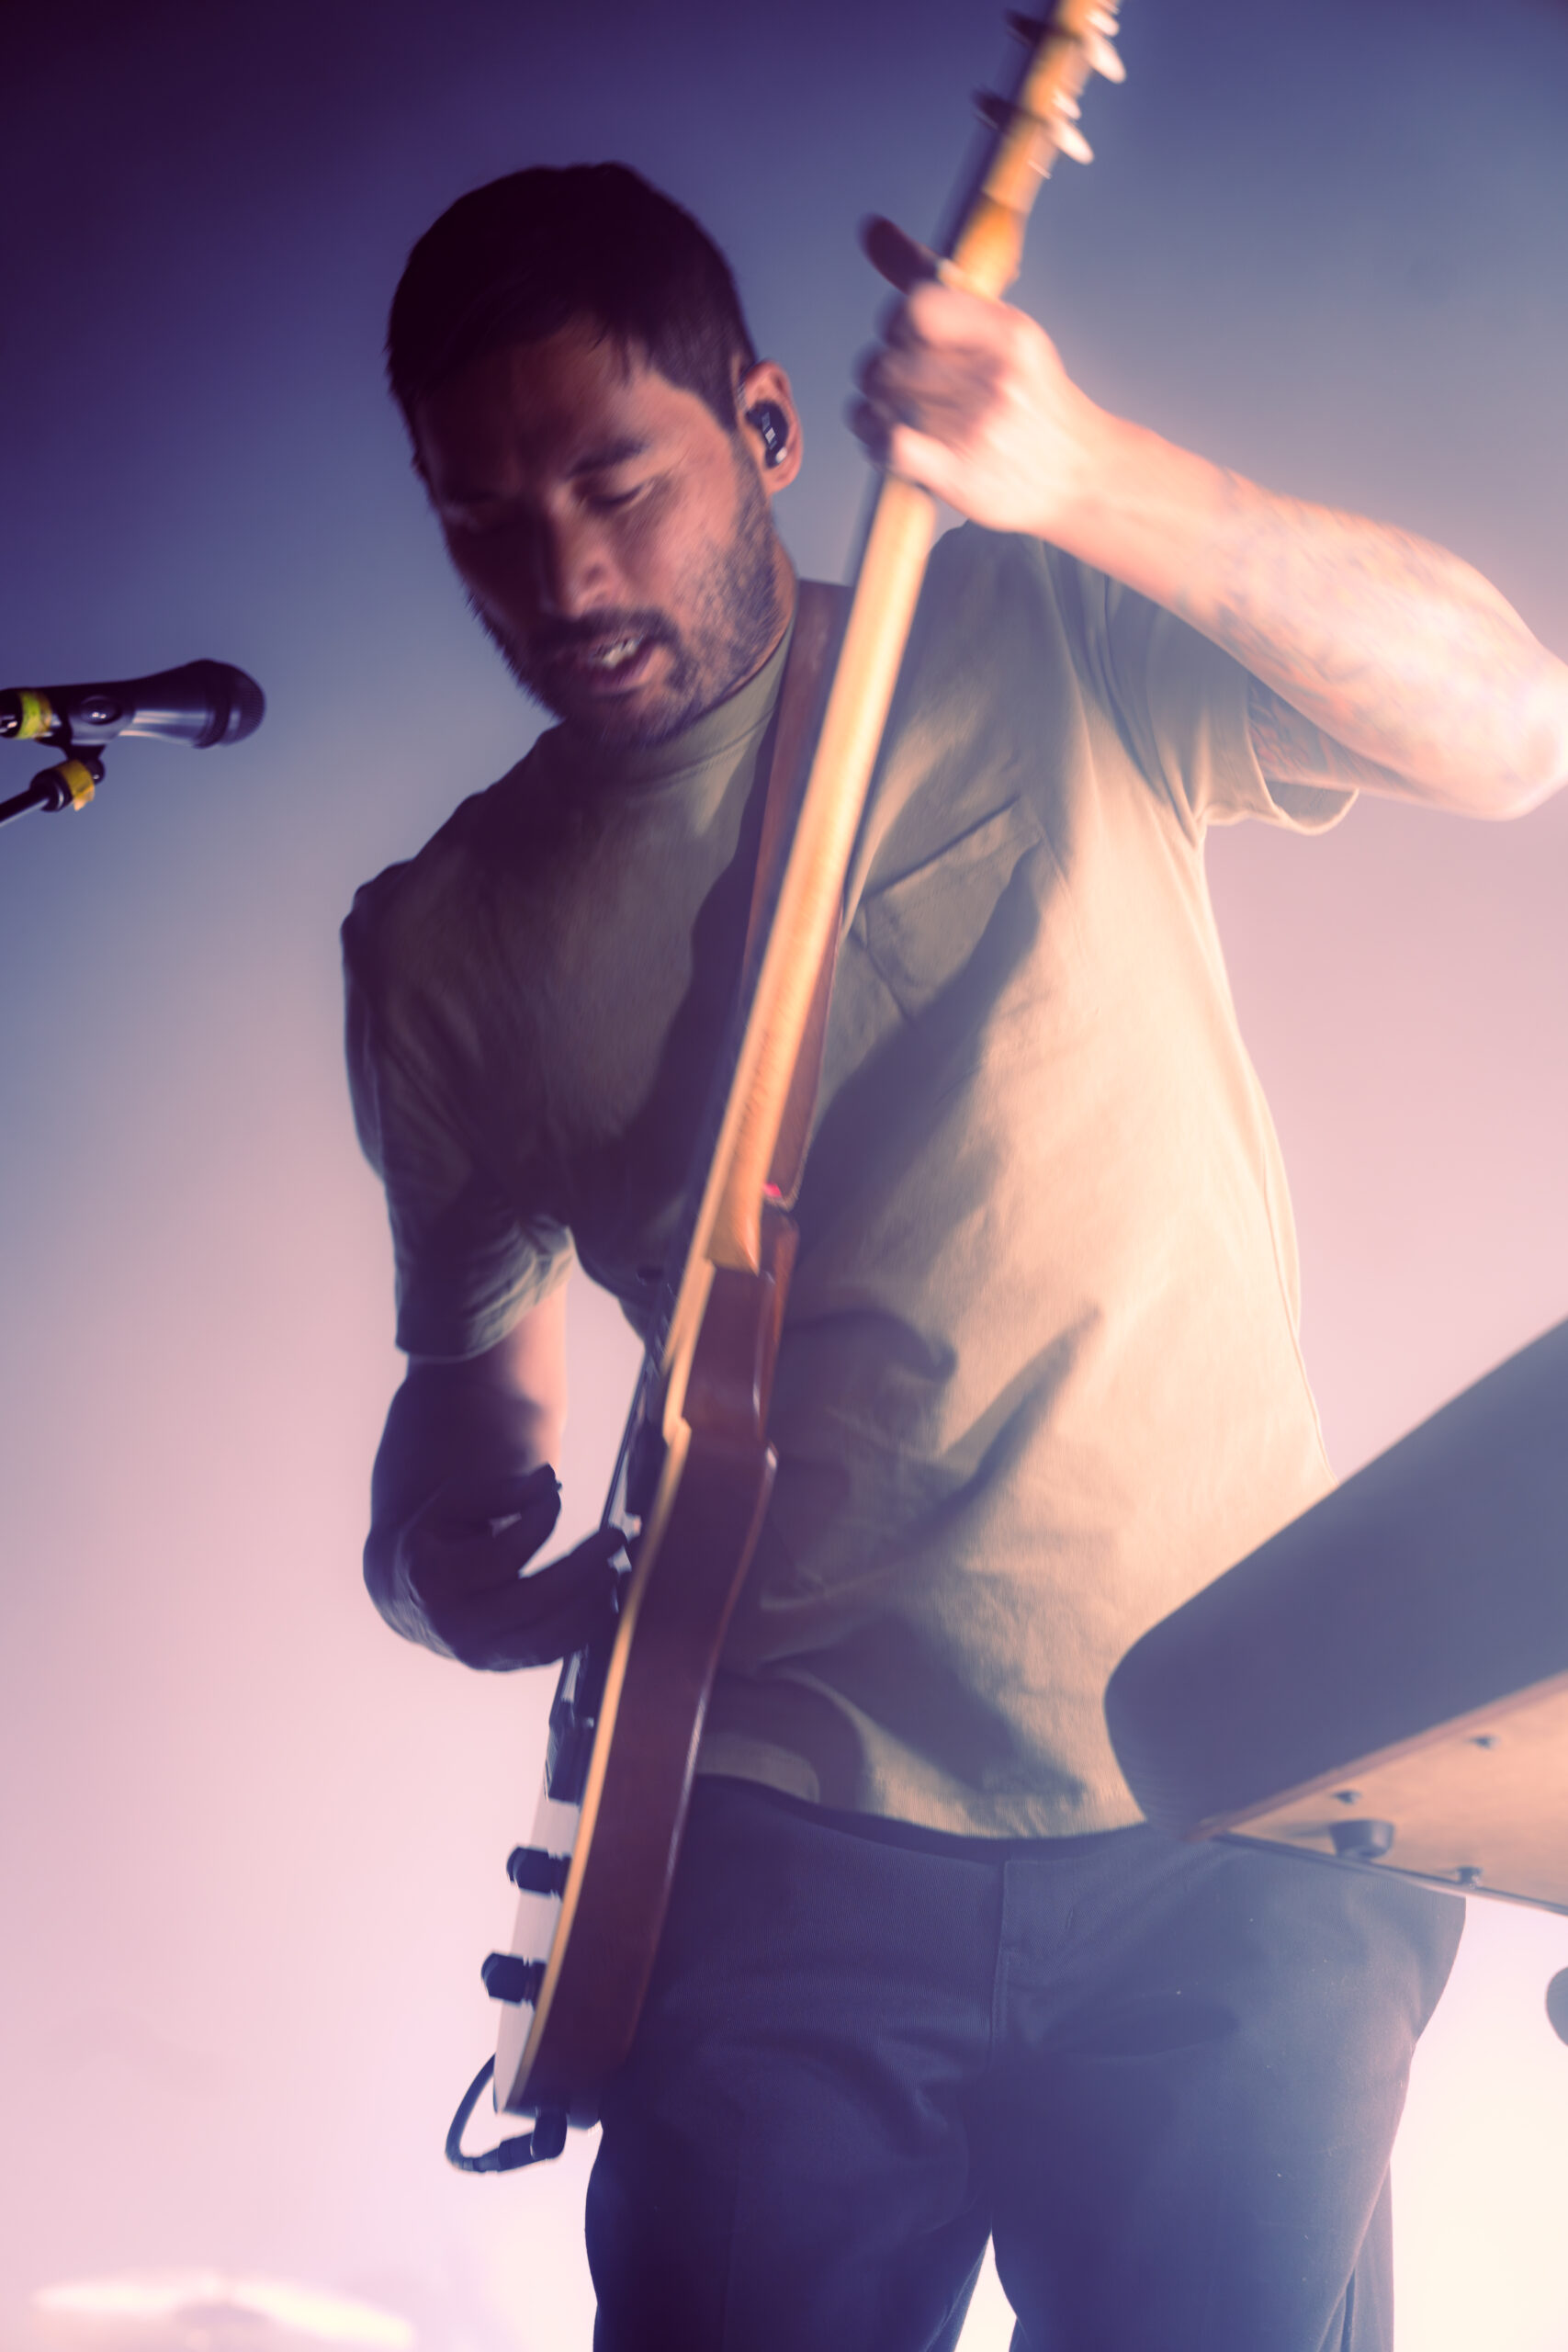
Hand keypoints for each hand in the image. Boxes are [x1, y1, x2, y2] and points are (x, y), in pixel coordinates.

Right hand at [392, 1462, 623, 1669]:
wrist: (409, 1592)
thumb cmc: (437, 1536)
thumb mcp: (455, 1503)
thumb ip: (502, 1491)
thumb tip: (549, 1480)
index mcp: (433, 1580)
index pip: (503, 1555)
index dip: (537, 1524)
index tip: (555, 1499)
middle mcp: (454, 1627)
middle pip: (534, 1601)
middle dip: (583, 1567)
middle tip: (615, 1536)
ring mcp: (476, 1655)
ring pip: (548, 1636)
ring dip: (591, 1602)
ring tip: (615, 1568)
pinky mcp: (499, 1666)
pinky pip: (550, 1654)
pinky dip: (584, 1629)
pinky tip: (605, 1600)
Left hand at [851, 217, 1106, 538]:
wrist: (1078, 475)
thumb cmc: (1030, 398)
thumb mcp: (1001, 331)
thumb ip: (932, 280)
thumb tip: (873, 229)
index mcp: (1007, 332)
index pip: (917, 306)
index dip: (894, 325)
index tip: (905, 342)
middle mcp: (994, 377)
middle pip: (888, 360)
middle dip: (879, 374)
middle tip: (895, 388)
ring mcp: (978, 428)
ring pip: (881, 404)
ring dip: (870, 413)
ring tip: (891, 418)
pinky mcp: (961, 475)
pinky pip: (890, 445)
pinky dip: (875, 443)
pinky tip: (887, 445)